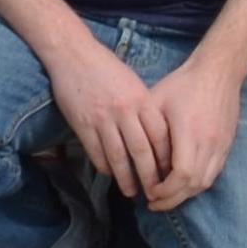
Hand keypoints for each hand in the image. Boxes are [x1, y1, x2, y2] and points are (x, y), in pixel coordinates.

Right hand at [42, 33, 169, 199]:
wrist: (75, 56)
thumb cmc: (108, 69)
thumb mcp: (134, 84)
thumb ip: (145, 107)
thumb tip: (156, 135)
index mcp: (142, 99)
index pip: (160, 135)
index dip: (166, 157)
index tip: (171, 172)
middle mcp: (125, 111)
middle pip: (142, 150)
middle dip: (150, 175)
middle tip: (156, 192)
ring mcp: (102, 119)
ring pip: (118, 157)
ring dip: (126, 178)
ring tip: (132, 192)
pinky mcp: (82, 125)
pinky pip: (96, 152)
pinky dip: (105, 167)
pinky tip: (111, 175)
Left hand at [136, 49, 246, 212]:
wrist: (218, 71)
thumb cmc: (182, 85)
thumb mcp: (156, 102)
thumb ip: (148, 132)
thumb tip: (138, 160)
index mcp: (189, 131)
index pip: (181, 174)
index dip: (164, 190)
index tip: (149, 192)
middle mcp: (209, 141)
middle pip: (193, 184)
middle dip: (172, 199)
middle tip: (153, 203)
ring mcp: (221, 144)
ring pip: (206, 181)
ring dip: (186, 194)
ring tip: (168, 196)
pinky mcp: (227, 143)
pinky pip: (214, 172)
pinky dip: (198, 183)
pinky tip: (184, 183)